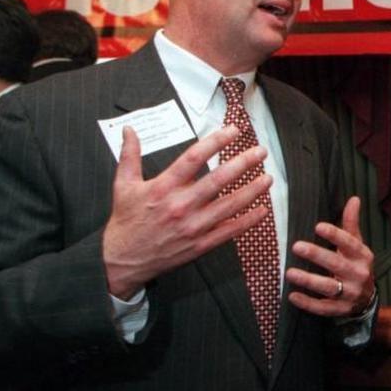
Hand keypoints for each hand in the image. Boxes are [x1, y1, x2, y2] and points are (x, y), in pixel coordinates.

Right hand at [103, 125, 273, 298]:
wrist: (122, 260)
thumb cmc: (126, 221)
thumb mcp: (123, 185)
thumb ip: (129, 155)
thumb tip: (130, 130)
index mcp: (163, 187)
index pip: (194, 158)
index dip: (215, 142)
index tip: (233, 131)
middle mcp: (181, 205)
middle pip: (218, 180)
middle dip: (243, 163)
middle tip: (261, 152)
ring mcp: (192, 226)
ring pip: (229, 205)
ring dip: (252, 190)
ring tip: (268, 178)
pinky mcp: (200, 244)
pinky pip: (229, 231)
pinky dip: (248, 221)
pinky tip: (263, 210)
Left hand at [286, 196, 375, 317]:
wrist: (367, 298)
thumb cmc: (356, 265)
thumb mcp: (357, 245)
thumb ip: (351, 224)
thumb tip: (354, 198)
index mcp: (362, 256)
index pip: (350, 243)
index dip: (335, 235)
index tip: (317, 226)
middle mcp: (358, 274)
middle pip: (337, 265)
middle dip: (316, 255)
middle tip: (296, 246)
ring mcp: (350, 294)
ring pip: (329, 288)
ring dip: (309, 280)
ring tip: (289, 272)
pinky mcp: (340, 310)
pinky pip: (323, 308)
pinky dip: (307, 303)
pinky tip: (292, 296)